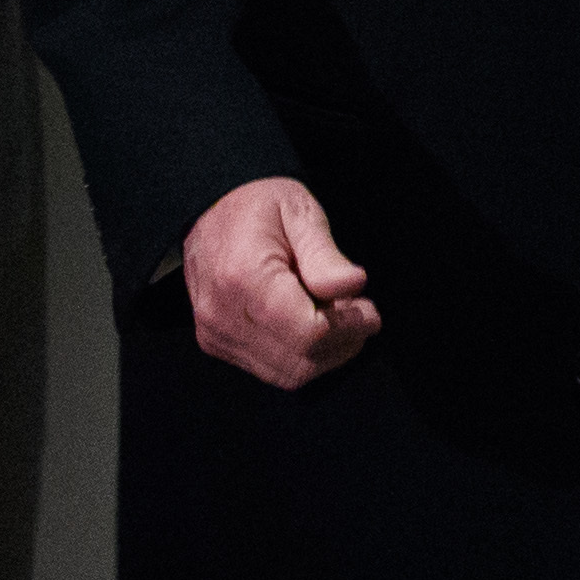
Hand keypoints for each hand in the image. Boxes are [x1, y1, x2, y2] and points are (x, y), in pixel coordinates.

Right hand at [182, 175, 377, 387]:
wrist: (209, 209)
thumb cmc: (258, 205)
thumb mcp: (299, 211)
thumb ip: (325, 253)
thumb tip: (353, 285)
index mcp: (243, 277)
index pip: (308, 331)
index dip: (348, 327)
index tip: (369, 309)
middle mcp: (222, 314)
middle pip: (300, 360)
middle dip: (341, 342)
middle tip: (359, 313)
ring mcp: (215, 334)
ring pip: (288, 374)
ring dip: (324, 354)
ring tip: (337, 317)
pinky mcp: (216, 343)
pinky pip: (271, 370)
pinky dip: (301, 356)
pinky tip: (312, 325)